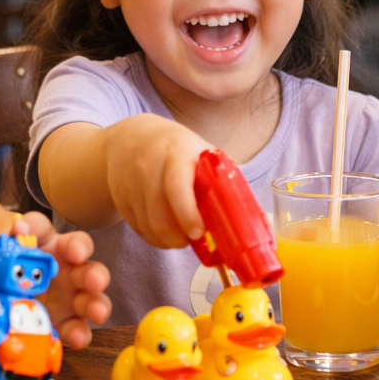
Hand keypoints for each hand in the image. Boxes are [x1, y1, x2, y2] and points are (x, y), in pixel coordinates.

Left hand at [16, 214, 112, 348]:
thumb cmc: (7, 264)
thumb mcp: (8, 249)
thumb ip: (14, 239)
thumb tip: (20, 230)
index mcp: (58, 249)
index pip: (72, 242)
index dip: (77, 246)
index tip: (76, 252)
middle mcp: (71, 272)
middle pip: (91, 272)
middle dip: (94, 276)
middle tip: (94, 281)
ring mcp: (72, 300)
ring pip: (93, 301)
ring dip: (96, 305)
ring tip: (96, 312)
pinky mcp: (65, 324)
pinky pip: (78, 330)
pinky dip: (79, 334)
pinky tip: (76, 337)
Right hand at [102, 114, 210, 248]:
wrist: (131, 138)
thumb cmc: (177, 150)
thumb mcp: (201, 153)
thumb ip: (223, 182)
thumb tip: (259, 218)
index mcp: (176, 151)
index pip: (177, 185)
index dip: (187, 214)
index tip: (198, 233)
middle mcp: (148, 165)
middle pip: (160, 216)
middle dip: (178, 238)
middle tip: (192, 240)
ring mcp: (130, 182)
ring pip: (148, 227)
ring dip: (167, 241)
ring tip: (180, 237)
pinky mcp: (119, 197)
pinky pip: (138, 228)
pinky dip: (153, 236)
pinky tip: (163, 228)